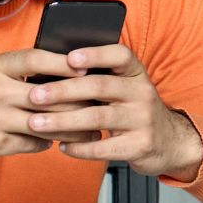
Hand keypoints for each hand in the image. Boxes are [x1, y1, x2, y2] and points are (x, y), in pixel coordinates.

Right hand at [0, 49, 102, 162]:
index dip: (66, 64)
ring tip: (91, 130)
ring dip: (73, 128)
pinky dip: (47, 142)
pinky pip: (34, 143)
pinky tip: (54, 140)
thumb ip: (20, 71)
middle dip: (80, 103)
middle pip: (50, 96)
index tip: (87, 70)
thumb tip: (65, 73)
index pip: (37, 59)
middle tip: (101, 106)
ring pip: (47, 124)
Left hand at [22, 45, 202, 181]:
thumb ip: (95, 78)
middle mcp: (142, 92)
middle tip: (34, 96)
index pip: (120, 55)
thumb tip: (46, 71)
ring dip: (63, 121)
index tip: (69, 58)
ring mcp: (143, 119)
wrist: (168, 141)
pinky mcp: (141, 145)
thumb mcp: (122, 88)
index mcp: (135, 73)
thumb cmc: (130, 109)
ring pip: (98, 117)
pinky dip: (80, 148)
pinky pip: (105, 147)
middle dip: (63, 90)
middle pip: (100, 86)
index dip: (95, 55)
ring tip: (36, 123)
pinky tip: (61, 146)